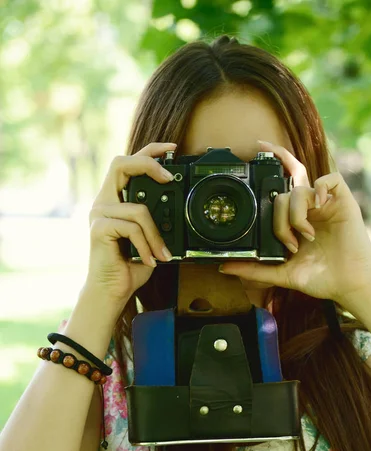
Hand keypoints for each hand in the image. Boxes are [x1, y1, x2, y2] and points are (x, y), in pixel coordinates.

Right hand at [85, 142, 175, 302]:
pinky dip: (147, 246)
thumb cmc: (133, 264)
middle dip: (148, 165)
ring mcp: (99, 213)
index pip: (128, 163)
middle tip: (170, 179)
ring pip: (138, 209)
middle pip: (121, 163)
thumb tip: (181, 208)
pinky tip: (149, 260)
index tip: (172, 149)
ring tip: (161, 254)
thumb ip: (158, 219)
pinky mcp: (98, 228)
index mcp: (116, 198)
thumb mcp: (151, 237)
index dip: (149, 151)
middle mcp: (104, 201)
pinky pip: (132, 228)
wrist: (113, 289)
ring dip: (156, 235)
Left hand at [218, 140, 370, 304]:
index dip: (273, 161)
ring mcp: (327, 203)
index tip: (257, 147)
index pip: (283, 184)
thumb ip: (255, 269)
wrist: (348, 285)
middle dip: (280, 218)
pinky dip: (321, 187)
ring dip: (296, 215)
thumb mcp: (282, 272)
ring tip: (305, 237)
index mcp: (298, 218)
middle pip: (286, 190)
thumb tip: (226, 267)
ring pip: (301, 189)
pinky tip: (320, 205)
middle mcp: (311, 207)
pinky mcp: (343, 202)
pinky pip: (330, 179)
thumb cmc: (322, 278)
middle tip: (288, 242)